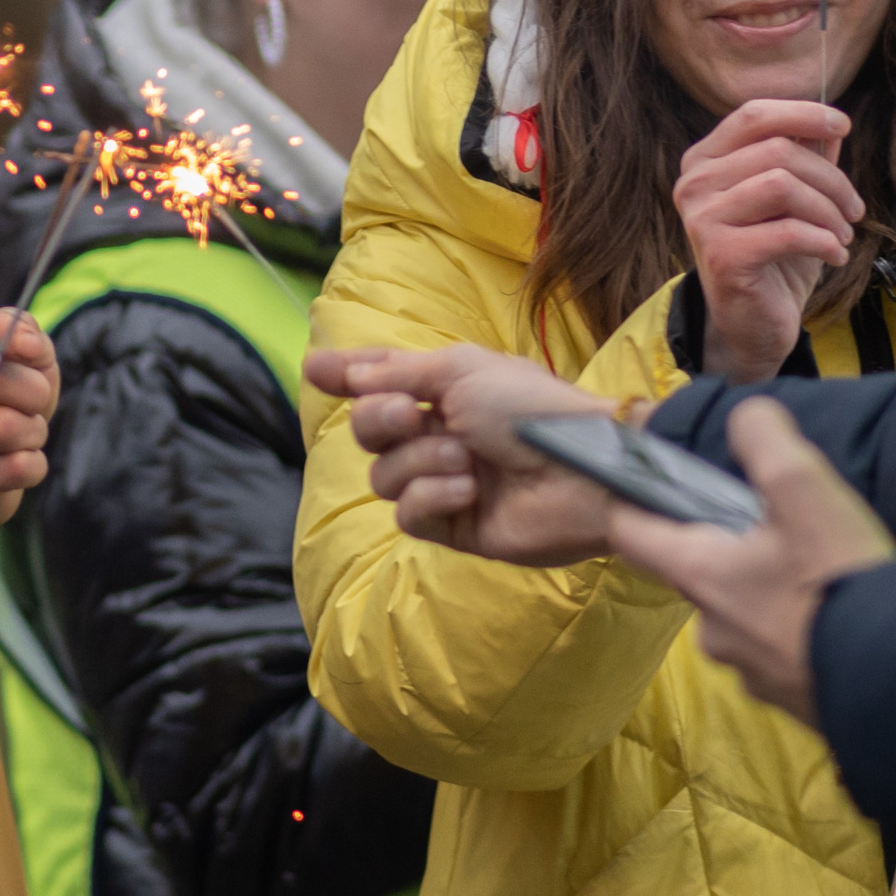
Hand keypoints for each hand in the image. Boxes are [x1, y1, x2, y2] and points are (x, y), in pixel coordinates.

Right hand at [0, 292, 57, 529]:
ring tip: (29, 428)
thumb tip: (32, 349)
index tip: (36, 348)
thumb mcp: (5, 339)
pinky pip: (10, 468)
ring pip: (2, 427)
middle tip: (37, 397)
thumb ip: (22, 329)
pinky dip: (33, 463)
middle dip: (35, 389)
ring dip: (35, 429)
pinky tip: (21, 456)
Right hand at [304, 344, 615, 566]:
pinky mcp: (454, 526)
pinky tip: (467, 488)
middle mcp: (440, 434)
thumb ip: (395, 374)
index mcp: (446, 390)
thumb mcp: (461, 372)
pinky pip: (408, 514)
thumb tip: (339, 371)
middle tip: (410, 415)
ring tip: (467, 459)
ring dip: (420, 461)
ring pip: (384, 475)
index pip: (382, 381)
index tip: (313, 370)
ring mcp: (445, 481)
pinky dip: (431, 496)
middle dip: (380, 420)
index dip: (347, 375)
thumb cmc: (532, 409)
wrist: (582, 472)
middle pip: (368, 429)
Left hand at [606, 398, 895, 725]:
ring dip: (766, 592)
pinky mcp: (791, 700)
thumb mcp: (802, 486)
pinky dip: (799, 631)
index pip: (630, 533)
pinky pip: (782, 652)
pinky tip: (839, 616)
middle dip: (727, 547)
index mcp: (699, 575)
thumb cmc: (838, 577)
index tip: (644, 482)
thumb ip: (763, 439)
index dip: (631, 502)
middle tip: (771, 525)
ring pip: (743, 614)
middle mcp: (711, 629)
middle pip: (697, 573)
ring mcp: (750, 671)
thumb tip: (746, 418)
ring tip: (816, 571)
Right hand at [675, 100, 862, 381]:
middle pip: (778, 150)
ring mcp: (703, 219)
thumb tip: (830, 123)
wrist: (753, 323)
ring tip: (842, 234)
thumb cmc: (773, 256)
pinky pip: (789, 231)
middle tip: (853, 209)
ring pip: (784, 185)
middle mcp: (695, 184)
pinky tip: (835, 255)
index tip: (843, 125)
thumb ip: (804, 158)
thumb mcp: (792, 200)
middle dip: (831, 178)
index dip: (803, 113)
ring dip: (829, 210)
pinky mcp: (722, 255)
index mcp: (705, 161)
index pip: (753, 116)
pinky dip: (824, 241)